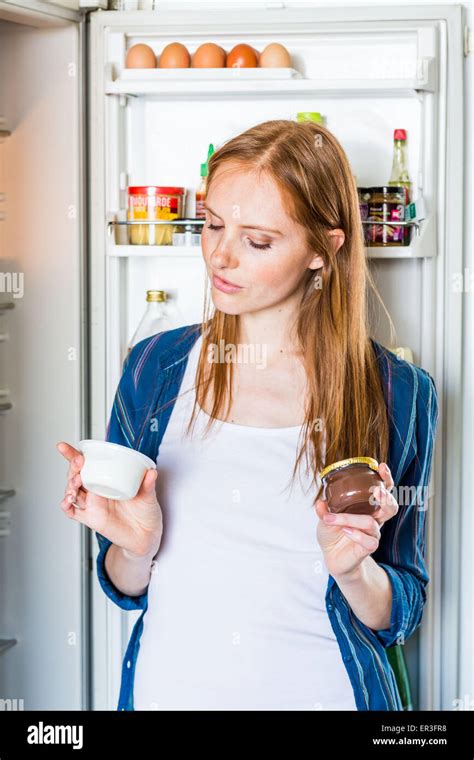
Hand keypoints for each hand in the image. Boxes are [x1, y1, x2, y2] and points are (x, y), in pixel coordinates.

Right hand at [56, 441, 162, 557]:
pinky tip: (67, 501)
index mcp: (107, 479)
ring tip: (76, 482)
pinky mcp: (92, 519)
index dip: (73, 455)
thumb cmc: (146, 511)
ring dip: (70, 485)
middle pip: (76, 475)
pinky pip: (73, 512)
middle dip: (72, 467)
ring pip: (73, 492)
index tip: (64, 447)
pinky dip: (66, 506)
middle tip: (79, 462)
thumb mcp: (148, 495)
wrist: (146, 535)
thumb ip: (148, 485)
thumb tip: (152, 472)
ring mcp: (93, 504)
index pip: (87, 464)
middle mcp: (97, 491)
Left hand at [315, 462, 398, 580]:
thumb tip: (320, 501)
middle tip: (376, 490)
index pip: (383, 490)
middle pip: (391, 507)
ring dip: (351, 519)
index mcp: (367, 507)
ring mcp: (372, 534)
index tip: (382, 467)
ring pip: (371, 523)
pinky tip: (346, 531)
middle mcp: (373, 519)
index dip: (386, 479)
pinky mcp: (368, 548)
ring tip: (334, 518)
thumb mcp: (325, 518)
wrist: (332, 557)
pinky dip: (357, 535)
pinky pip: (370, 541)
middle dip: (386, 497)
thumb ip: (323, 509)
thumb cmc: (333, 533)